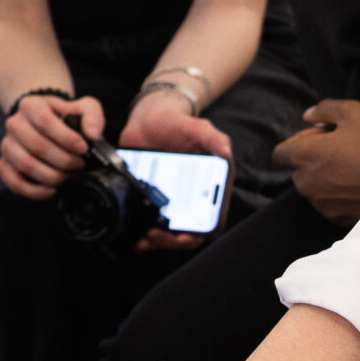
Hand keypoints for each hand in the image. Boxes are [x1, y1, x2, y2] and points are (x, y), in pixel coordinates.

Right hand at [0, 93, 102, 199]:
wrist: (47, 124)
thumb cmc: (65, 117)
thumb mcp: (84, 108)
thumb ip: (92, 116)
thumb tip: (92, 134)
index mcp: (30, 105)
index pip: (44, 121)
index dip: (65, 137)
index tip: (83, 148)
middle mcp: (14, 124)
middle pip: (36, 145)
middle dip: (63, 160)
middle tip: (79, 165)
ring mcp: (7, 146)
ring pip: (25, 165)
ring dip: (51, 175)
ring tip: (68, 176)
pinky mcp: (4, 165)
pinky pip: (14, 182)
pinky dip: (34, 191)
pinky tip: (52, 190)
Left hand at [121, 95, 233, 251]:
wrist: (148, 119)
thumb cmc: (176, 123)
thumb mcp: (196, 127)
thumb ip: (212, 138)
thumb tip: (225, 153)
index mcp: (207, 185)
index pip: (210, 218)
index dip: (199, 232)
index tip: (183, 234)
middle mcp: (189, 197)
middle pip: (186, 231)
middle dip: (172, 240)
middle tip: (156, 235)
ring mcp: (168, 200)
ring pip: (166, 232)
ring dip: (156, 241)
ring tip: (143, 238)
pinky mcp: (148, 199)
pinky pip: (146, 221)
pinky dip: (140, 232)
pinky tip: (134, 235)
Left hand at [271, 101, 359, 225]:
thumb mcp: (352, 111)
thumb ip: (323, 109)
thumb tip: (308, 116)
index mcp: (304, 156)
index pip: (279, 154)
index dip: (298, 143)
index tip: (318, 139)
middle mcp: (306, 183)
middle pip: (297, 170)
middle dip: (312, 159)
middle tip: (340, 149)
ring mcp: (320, 203)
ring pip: (313, 187)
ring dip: (323, 177)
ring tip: (351, 167)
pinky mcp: (335, 217)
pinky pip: (328, 203)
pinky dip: (336, 194)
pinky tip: (357, 183)